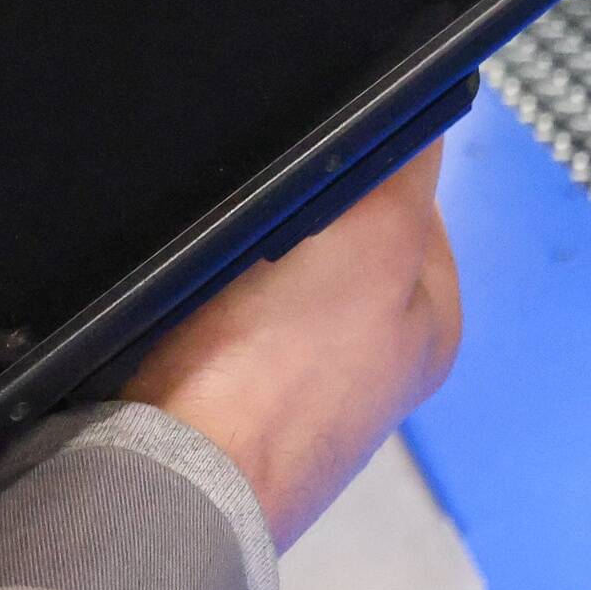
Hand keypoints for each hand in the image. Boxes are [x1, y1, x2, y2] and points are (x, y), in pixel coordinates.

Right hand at [123, 144, 462, 544]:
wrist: (163, 485)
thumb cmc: (284, 364)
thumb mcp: (381, 233)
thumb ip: (410, 163)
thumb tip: (422, 104)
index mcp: (428, 324)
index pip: (408, 195)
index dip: (360, 152)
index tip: (309, 146)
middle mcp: (372, 362)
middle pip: (332, 232)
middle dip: (294, 205)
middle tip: (252, 198)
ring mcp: (291, 394)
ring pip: (262, 271)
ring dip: (235, 248)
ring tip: (210, 250)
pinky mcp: (215, 409)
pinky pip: (205, 316)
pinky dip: (190, 300)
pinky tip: (176, 299)